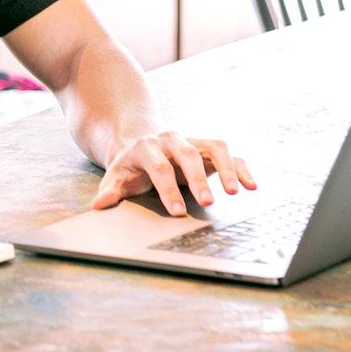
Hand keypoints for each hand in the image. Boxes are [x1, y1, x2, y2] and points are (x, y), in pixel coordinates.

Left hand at [91, 132, 255, 216]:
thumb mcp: (116, 177)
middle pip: (188, 155)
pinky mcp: (207, 148)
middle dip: (198, 178)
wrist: (139, 144)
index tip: (177, 211)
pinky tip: (251, 185)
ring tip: (235, 192)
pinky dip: (240, 168)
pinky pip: (228, 154)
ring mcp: (192, 141)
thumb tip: (99, 205)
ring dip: (226, 169)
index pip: (159, 167)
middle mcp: (172, 140)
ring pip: (214, 147)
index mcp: (146, 147)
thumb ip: (110, 191)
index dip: (168, 189)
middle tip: (207, 202)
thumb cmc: (129, 167)